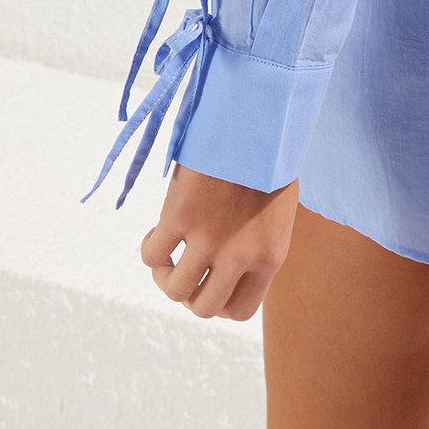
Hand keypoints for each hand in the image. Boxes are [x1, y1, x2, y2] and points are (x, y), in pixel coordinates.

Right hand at [140, 163, 299, 320]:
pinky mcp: (180, 217)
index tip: (210, 280)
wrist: (258, 117)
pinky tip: (157, 229)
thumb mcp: (277, 209)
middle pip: (204, 307)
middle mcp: (241, 256)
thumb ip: (258, 240)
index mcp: (270, 255)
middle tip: (186, 268)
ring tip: (166, 253)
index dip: (219, 302)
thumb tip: (232, 260)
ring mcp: (210, 240)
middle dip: (190, 294)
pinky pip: (153, 255)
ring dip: (165, 276)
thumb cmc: (269, 157)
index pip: (240, 311)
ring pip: (175, 289)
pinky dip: (150, 250)